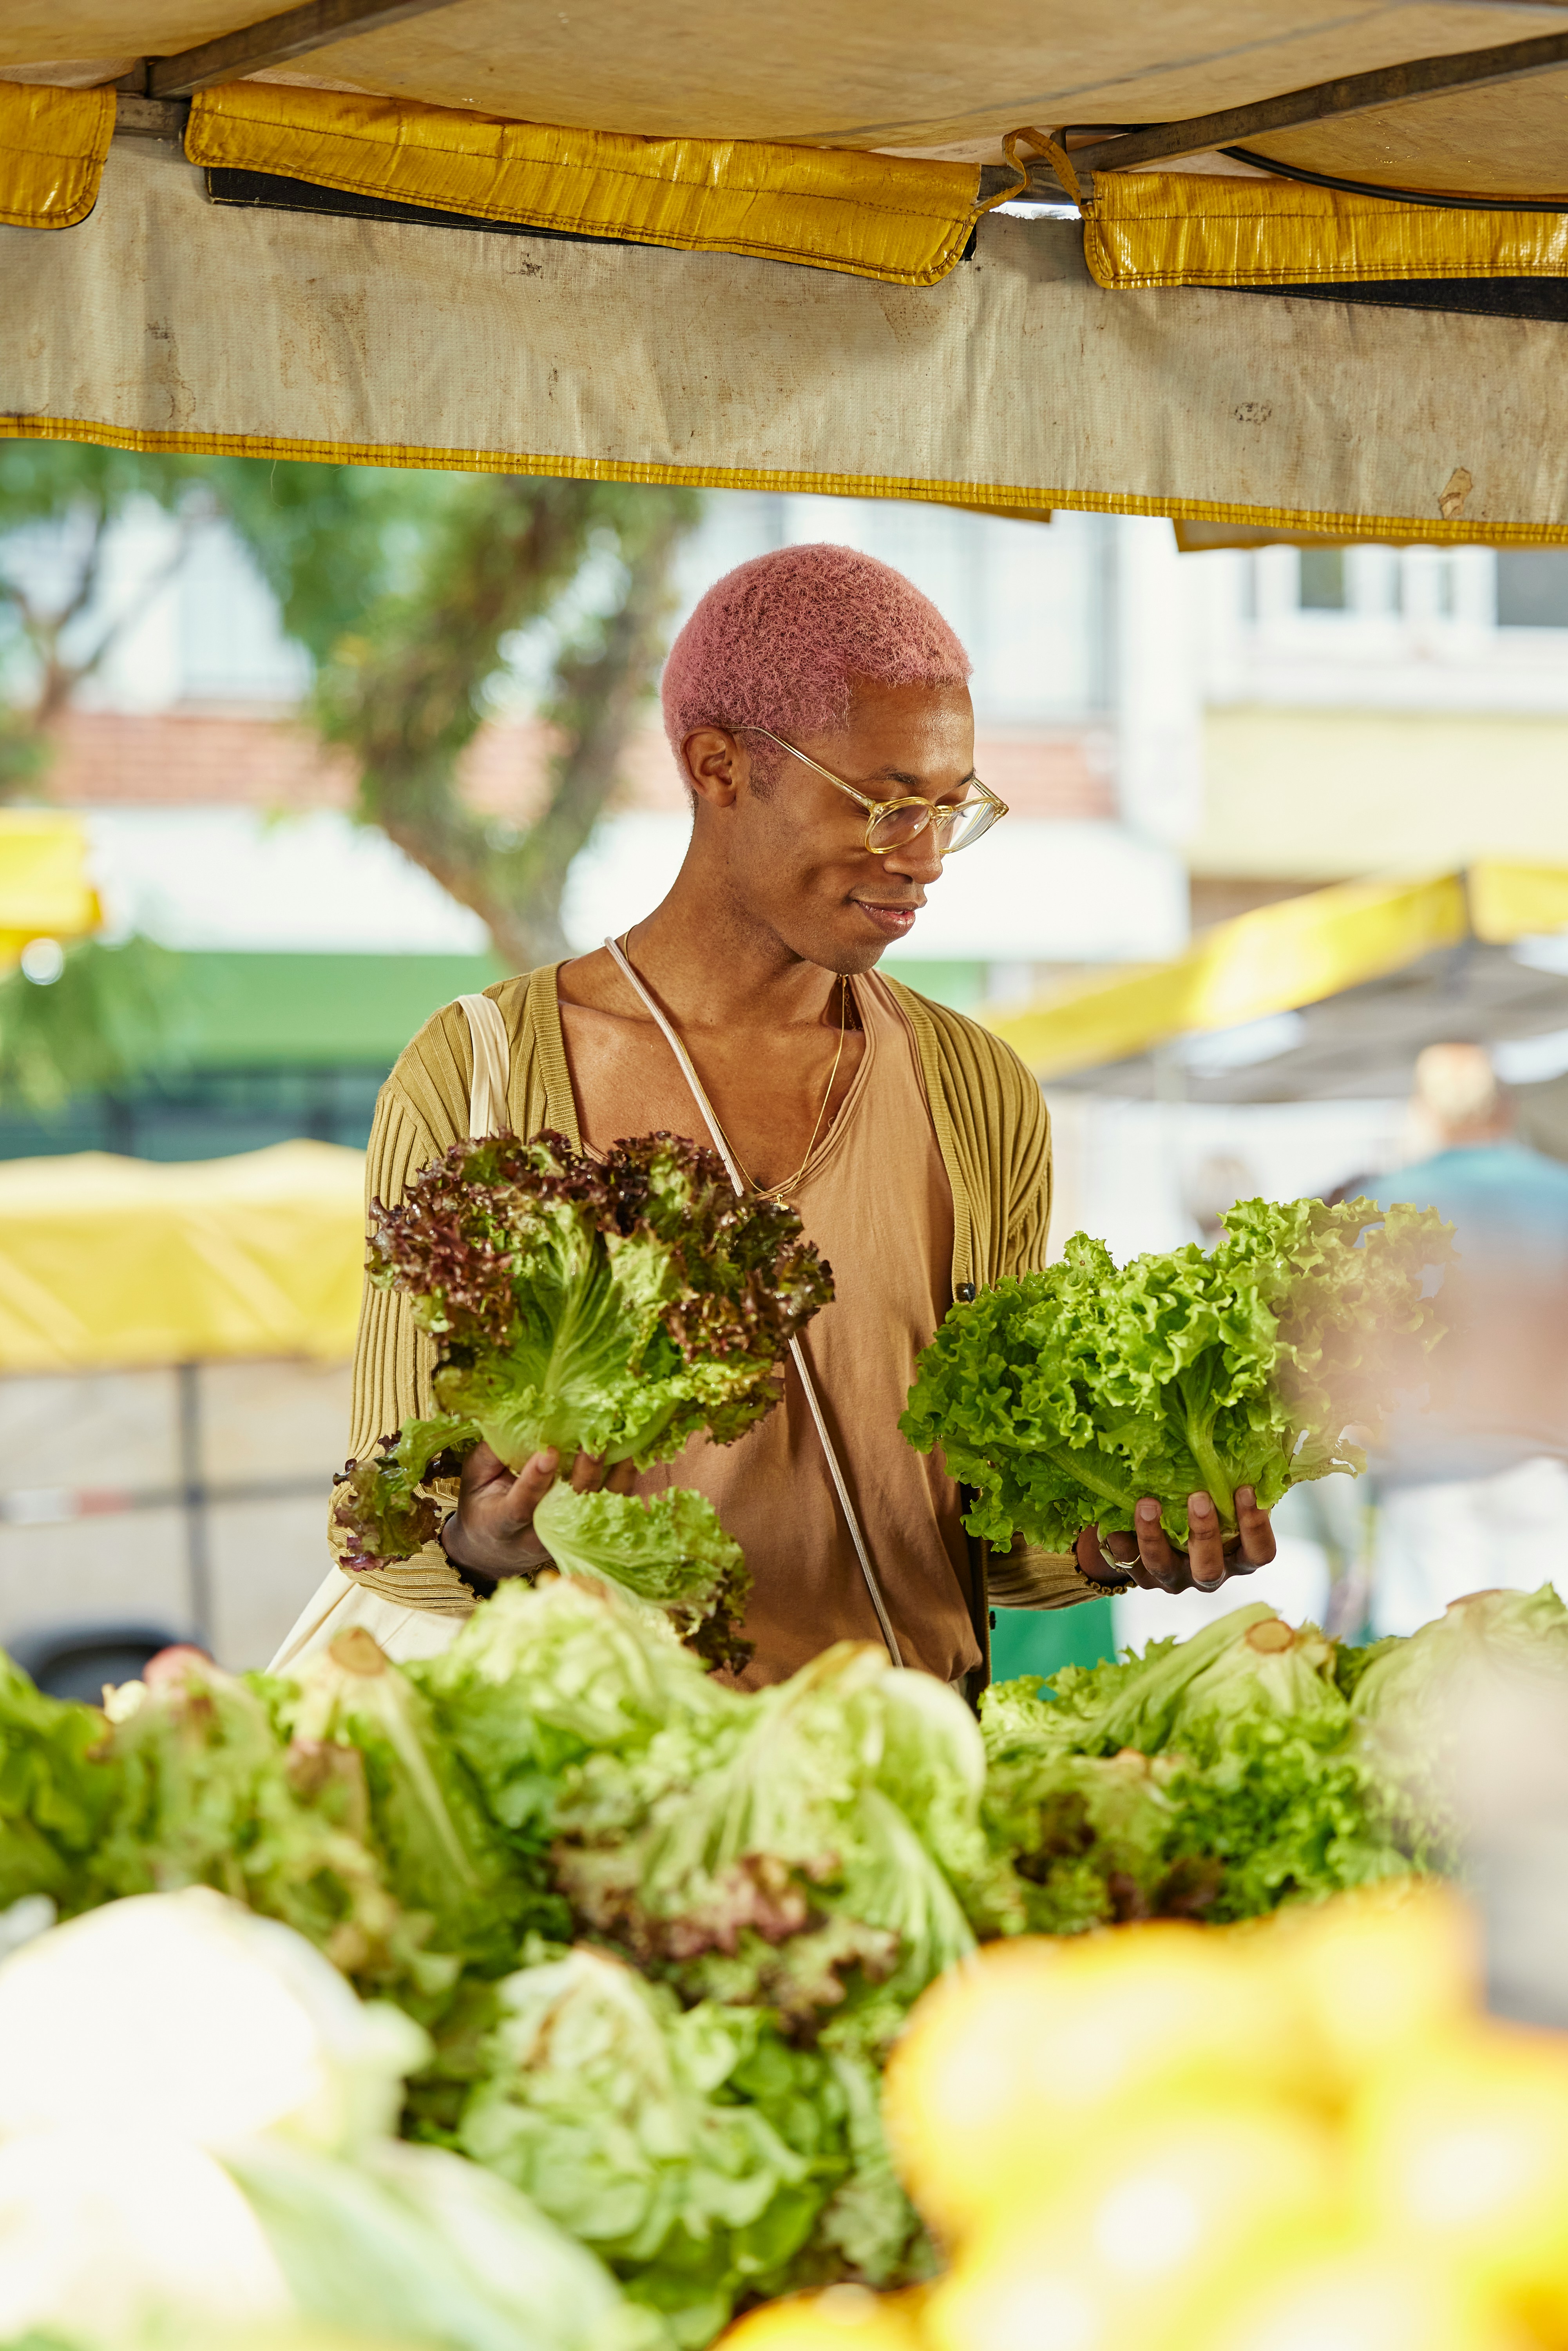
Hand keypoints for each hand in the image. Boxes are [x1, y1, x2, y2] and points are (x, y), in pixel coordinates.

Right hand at [442, 1440, 637, 1579]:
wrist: (494, 1550)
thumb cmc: (483, 1505)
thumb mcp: (474, 1480)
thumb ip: (491, 1454)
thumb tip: (514, 1418)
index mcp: (503, 1523)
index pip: (521, 1505)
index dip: (535, 1480)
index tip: (547, 1451)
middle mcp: (537, 1535)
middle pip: (566, 1510)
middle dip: (582, 1476)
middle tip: (594, 1445)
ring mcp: (564, 1538)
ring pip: (594, 1512)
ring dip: (612, 1480)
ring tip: (623, 1446)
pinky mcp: (584, 1534)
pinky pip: (608, 1510)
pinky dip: (622, 1484)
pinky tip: (630, 1457)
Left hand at [1075, 1487, 1276, 1594]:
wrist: (1162, 1531)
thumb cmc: (1205, 1505)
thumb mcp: (1226, 1497)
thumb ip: (1238, 1479)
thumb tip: (1256, 1442)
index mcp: (1238, 1556)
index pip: (1259, 1553)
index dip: (1256, 1527)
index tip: (1245, 1490)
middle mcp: (1208, 1572)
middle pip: (1210, 1568)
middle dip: (1204, 1533)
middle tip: (1199, 1497)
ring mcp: (1173, 1577)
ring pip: (1164, 1568)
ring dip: (1155, 1537)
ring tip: (1148, 1503)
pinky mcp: (1142, 1576)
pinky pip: (1128, 1564)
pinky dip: (1121, 1544)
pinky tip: (1112, 1526)